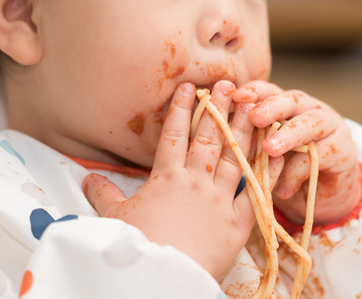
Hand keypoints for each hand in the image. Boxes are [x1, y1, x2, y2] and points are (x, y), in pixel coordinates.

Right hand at [83, 81, 255, 276]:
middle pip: (209, 138)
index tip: (189, 87)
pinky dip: (267, 173)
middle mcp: (196, 181)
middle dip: (219, 109)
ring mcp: (219, 199)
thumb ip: (104, 194)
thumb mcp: (115, 218)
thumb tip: (86, 179)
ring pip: (235, 157)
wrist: (161, 276)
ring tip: (254, 107)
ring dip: (244, 130)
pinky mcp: (238, 221)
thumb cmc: (136, 246)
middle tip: (229, 85)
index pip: (174, 134)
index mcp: (166, 178)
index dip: (181, 109)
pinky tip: (275, 153)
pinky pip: (256, 192)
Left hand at [234, 81, 360, 224]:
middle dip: (272, 107)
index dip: (254, 91)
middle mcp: (309, 109)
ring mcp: (329, 127)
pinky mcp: (342, 150)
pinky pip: (319, 156)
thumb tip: (221, 130)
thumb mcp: (264, 154)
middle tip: (254, 117)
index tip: (236, 97)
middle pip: (291, 100)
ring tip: (270, 150)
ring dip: (288, 136)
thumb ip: (250, 139)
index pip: (269, 90)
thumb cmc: (285, 170)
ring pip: (308, 124)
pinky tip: (283, 190)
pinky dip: (298, 173)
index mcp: (286, 106)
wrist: (321, 197)